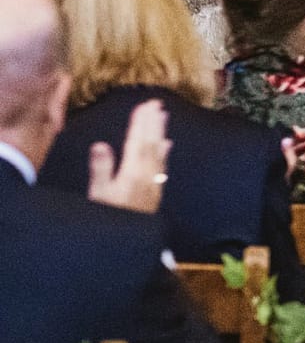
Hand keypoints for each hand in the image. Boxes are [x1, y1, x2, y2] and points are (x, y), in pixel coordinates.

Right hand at [88, 98, 169, 214]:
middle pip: (151, 142)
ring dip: (160, 131)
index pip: (137, 142)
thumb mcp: (99, 194)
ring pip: (159, 151)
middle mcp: (147, 173)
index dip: (140, 123)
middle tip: (156, 102)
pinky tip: (167, 143)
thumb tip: (100, 144)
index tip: (144, 106)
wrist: (129, 240)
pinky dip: (164, 151)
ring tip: (163, 114)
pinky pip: (162, 164)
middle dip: (153, 122)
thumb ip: (101, 168)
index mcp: (132, 172)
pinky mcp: (156, 188)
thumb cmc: (110, 214)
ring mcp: (154, 180)